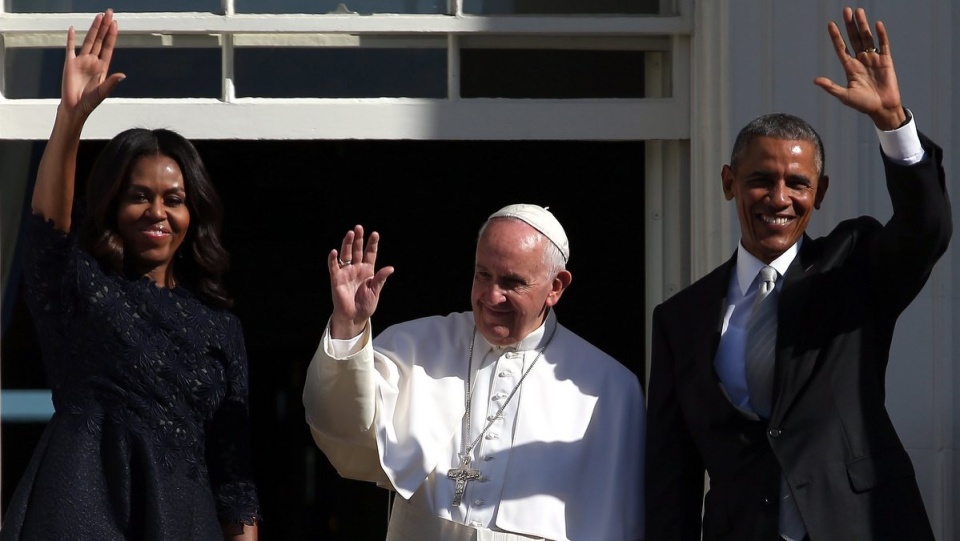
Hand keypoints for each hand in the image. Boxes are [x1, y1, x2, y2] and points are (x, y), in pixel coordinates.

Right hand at [62, 9, 124, 118]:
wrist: (75, 108)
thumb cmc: (90, 102)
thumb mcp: (103, 92)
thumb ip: (112, 82)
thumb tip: (123, 75)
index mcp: (103, 67)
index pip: (109, 47)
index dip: (112, 35)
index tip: (115, 23)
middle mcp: (93, 61)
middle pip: (100, 40)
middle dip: (105, 27)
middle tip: (109, 13)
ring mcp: (81, 61)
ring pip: (89, 41)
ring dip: (94, 29)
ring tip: (99, 16)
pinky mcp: (69, 63)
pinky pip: (70, 48)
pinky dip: (71, 38)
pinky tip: (72, 29)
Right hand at [327, 225, 394, 338]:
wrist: (355, 317)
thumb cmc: (366, 304)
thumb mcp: (375, 291)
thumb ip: (380, 279)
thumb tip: (390, 268)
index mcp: (367, 270)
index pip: (370, 254)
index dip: (372, 244)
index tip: (375, 234)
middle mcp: (356, 268)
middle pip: (357, 250)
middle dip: (358, 239)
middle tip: (359, 227)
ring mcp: (346, 272)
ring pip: (346, 255)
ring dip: (347, 244)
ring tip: (350, 234)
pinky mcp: (336, 279)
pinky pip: (334, 267)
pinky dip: (333, 260)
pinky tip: (334, 251)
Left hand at [814, 7, 904, 129]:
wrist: (882, 108)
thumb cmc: (863, 104)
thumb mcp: (845, 95)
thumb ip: (831, 87)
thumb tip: (815, 80)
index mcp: (850, 67)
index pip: (841, 48)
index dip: (836, 36)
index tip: (830, 24)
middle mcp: (861, 60)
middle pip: (854, 38)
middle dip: (850, 25)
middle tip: (846, 10)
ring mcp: (873, 59)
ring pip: (867, 38)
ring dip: (863, 25)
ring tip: (859, 11)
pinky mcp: (886, 61)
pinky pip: (883, 45)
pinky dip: (881, 35)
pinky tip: (877, 24)